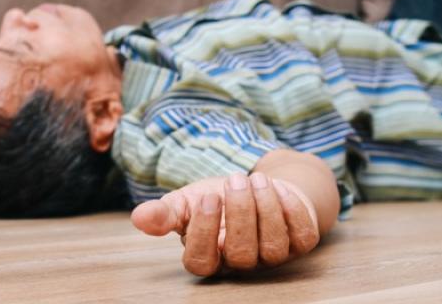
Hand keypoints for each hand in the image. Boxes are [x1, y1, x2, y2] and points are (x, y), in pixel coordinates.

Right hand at [131, 173, 319, 276]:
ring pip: (272, 247)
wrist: (256, 187)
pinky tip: (279, 188)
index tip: (208, 197)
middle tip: (235, 179)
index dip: (204, 232)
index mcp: (209, 256)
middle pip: (241, 254)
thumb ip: (164, 213)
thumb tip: (139, 218)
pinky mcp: (299, 243)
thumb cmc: (217, 199)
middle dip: (240, 214)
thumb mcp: (187, 201)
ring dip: (266, 209)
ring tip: (255, 179)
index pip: (201, 261)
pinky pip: (302, 237)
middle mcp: (241, 262)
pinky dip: (292, 211)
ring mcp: (273, 256)